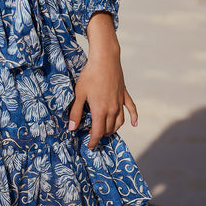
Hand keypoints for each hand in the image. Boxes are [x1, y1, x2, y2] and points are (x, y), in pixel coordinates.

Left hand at [68, 12, 138, 148]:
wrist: (105, 59)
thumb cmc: (89, 76)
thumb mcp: (79, 94)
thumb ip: (75, 112)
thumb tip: (71, 128)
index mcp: (100, 111)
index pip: (98, 132)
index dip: (93, 141)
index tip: (89, 145)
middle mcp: (113, 109)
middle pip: (108, 129)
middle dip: (101, 134)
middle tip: (92, 134)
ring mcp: (120, 102)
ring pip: (119, 122)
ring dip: (113, 129)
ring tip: (105, 130)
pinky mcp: (124, 94)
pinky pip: (131, 109)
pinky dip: (134, 117)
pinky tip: (134, 124)